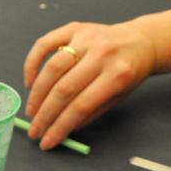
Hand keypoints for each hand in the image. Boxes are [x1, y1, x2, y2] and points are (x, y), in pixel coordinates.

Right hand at [22, 21, 155, 148]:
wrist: (140, 41)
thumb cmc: (128, 73)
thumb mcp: (118, 97)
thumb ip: (90, 113)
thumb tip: (60, 129)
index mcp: (117, 75)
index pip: (81, 106)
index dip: (60, 127)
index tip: (47, 141)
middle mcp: (101, 54)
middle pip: (64, 89)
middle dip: (44, 115)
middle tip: (34, 131)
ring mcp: (86, 38)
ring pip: (51, 68)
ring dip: (36, 94)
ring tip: (31, 111)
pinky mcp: (73, 28)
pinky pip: (44, 44)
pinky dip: (32, 65)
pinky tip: (30, 83)